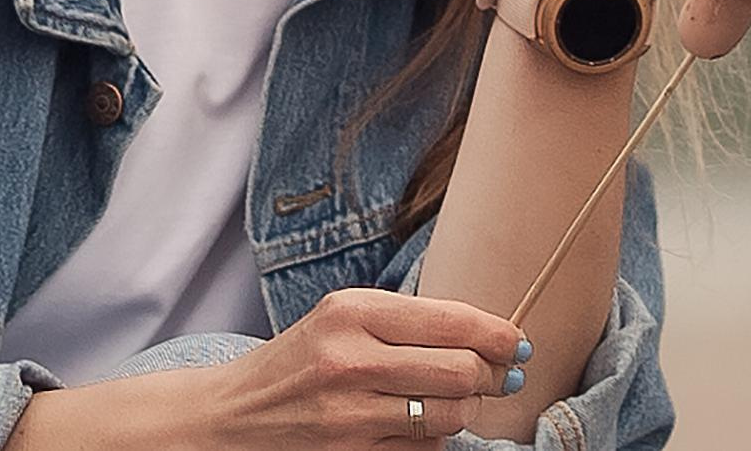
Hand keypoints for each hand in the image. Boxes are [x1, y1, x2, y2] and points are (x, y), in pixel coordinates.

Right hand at [203, 289, 526, 445]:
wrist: (234, 415)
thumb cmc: (299, 361)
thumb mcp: (341, 319)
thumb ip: (408, 322)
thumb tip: (490, 340)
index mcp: (350, 311)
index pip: (451, 320)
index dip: (498, 334)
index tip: (517, 342)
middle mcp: (350, 359)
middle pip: (461, 371)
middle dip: (489, 375)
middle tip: (495, 374)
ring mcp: (351, 414)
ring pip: (449, 415)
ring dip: (464, 409)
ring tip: (454, 398)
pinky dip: (432, 440)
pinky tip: (414, 426)